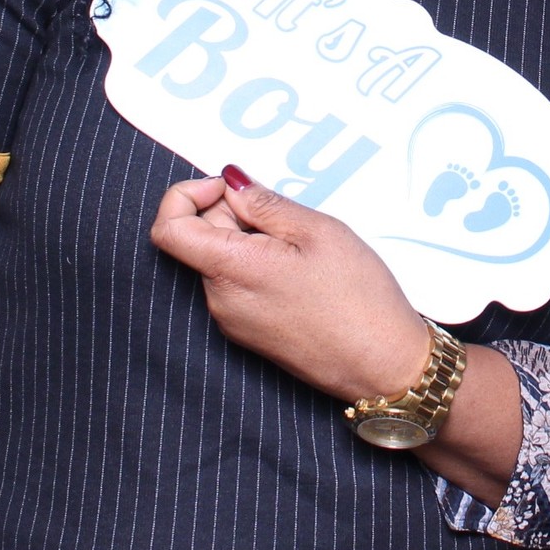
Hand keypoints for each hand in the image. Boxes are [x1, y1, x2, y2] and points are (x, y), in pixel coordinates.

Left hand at [149, 165, 434, 401]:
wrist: (382, 367)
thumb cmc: (359, 299)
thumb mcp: (318, 232)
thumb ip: (265, 204)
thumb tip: (231, 182)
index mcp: (231, 271)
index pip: (167, 228)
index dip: (187, 195)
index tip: (227, 188)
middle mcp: (220, 300)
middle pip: (198, 239)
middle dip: (232, 214)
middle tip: (286, 216)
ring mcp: (233, 322)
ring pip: (220, 261)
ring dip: (249, 240)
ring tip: (303, 247)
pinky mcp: (249, 334)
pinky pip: (237, 285)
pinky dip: (258, 265)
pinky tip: (302, 271)